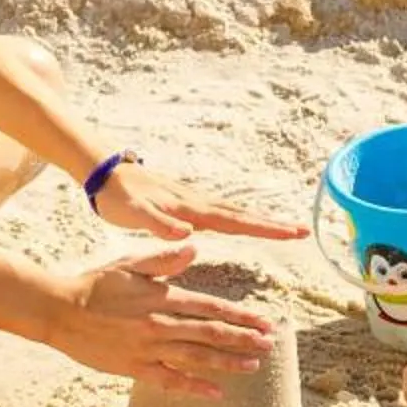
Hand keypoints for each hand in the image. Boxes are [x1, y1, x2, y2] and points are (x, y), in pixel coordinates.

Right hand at [45, 242, 277, 397]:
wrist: (59, 311)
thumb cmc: (95, 284)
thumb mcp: (129, 264)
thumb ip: (163, 259)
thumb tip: (194, 248)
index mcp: (162, 297)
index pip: (211, 308)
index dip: (240, 316)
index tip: (264, 322)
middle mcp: (160, 325)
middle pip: (211, 334)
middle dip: (243, 340)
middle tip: (268, 344)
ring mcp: (148, 349)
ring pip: (197, 358)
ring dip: (227, 362)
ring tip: (253, 365)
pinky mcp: (134, 368)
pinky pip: (170, 381)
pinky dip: (195, 387)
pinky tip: (215, 392)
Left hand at [92, 158, 311, 241]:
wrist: (104, 173)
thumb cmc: (117, 197)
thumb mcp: (133, 214)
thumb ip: (158, 224)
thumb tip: (189, 233)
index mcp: (190, 208)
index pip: (234, 221)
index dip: (264, 228)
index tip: (292, 233)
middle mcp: (197, 202)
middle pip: (242, 215)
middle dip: (272, 224)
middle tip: (302, 231)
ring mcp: (193, 200)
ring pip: (234, 212)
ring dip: (259, 221)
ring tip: (284, 229)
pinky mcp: (186, 202)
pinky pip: (221, 213)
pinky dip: (239, 219)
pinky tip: (242, 223)